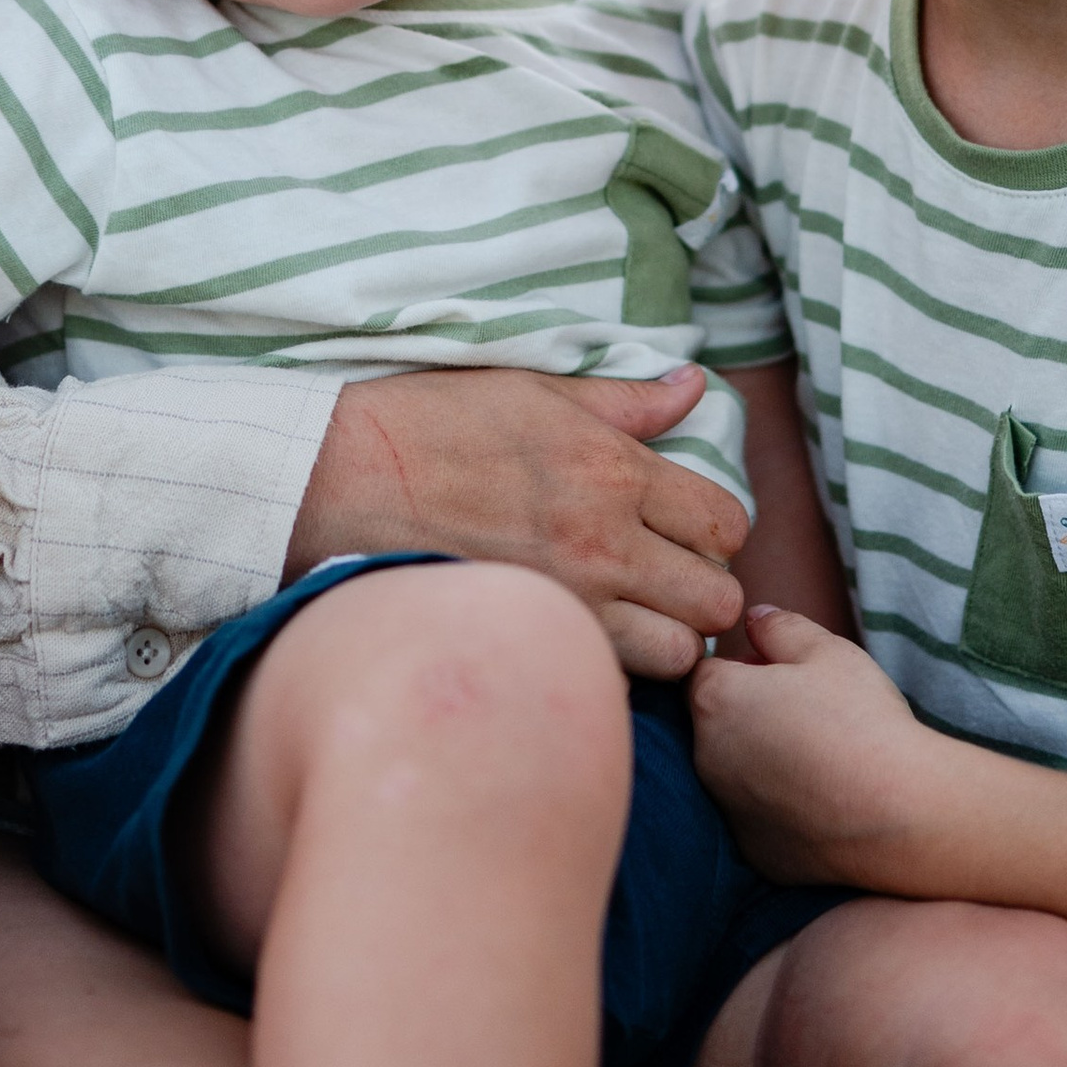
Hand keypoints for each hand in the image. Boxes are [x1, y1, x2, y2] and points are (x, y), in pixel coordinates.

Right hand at [291, 367, 746, 677]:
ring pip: (678, 657)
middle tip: (668, 582)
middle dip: (704, 594)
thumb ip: (624, 400)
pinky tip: (586, 641)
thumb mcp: (533, 390)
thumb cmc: (431, 424)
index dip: (718, 531)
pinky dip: (614, 670)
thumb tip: (694, 386)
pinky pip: (612, 680)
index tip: (686, 530)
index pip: (727, 524)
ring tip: (634, 620)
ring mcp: (569, 602)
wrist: (340, 478)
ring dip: (668, 642)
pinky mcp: (529, 640)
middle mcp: (604, 544)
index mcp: (614, 471)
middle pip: (718, 601)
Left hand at [689, 604, 965, 882]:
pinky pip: (759, 818)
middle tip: (808, 712)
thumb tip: (754, 618)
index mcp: (715, 700)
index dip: (741, 665)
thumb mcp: (827, 651)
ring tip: (822, 757)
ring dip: (763, 761)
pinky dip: (781, 808)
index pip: (703, 671)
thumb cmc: (862, 722)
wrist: (901, 815)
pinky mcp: (755, 851)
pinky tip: (826, 800)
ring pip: (735, 773)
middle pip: (714, 723)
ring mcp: (728, 809)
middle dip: (749, 713)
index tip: (780, 673)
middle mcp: (706, 758)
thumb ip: (780, 627)